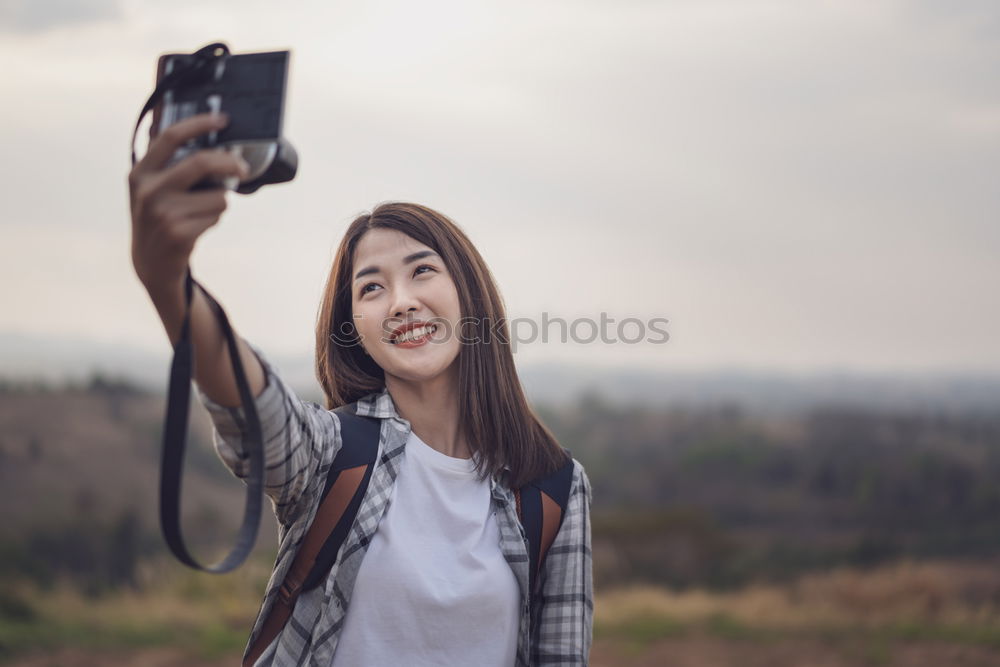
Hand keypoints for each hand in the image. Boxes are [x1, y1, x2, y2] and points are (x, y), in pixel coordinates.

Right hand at [128, 113, 248, 293]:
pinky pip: (216, 216)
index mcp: (141, 173)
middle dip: (230, 163)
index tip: (222, 120)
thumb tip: (199, 135)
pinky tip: (197, 227)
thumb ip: (168, 163)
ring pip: (217, 196)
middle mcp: (149, 191)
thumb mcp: (150, 188)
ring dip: (220, 203)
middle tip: (243, 169)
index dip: (199, 124)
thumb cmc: (158, 217)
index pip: (171, 137)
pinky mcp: (179, 234)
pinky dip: (214, 219)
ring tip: (201, 212)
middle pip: (202, 162)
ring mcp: (163, 214)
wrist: (150, 263)